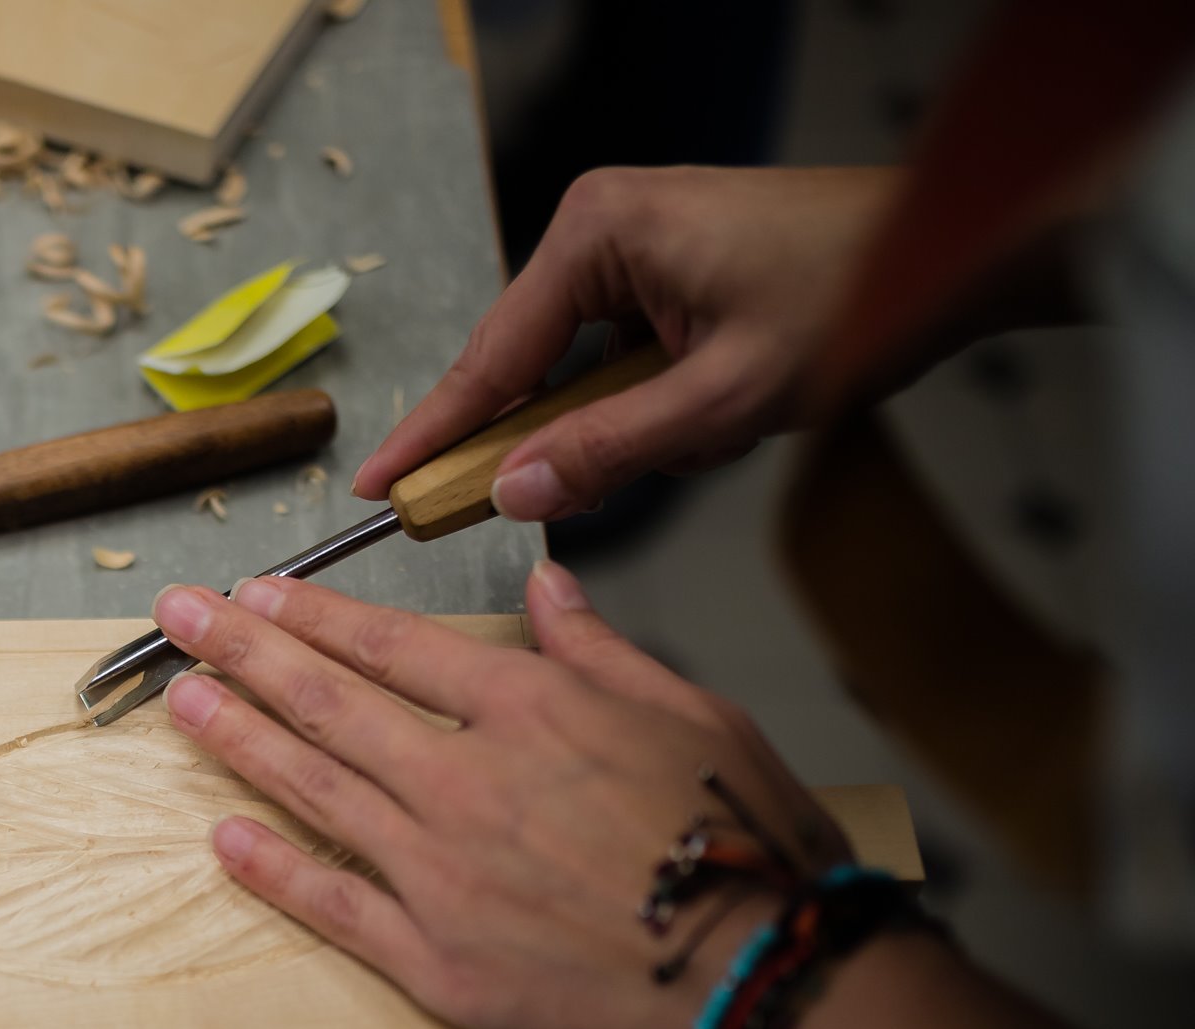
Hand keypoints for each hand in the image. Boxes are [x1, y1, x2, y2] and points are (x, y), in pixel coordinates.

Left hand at [149, 563, 850, 1028]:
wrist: (763, 980)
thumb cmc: (746, 846)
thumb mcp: (694, 714)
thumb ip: (600, 650)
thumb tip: (548, 584)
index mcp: (531, 710)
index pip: (394, 646)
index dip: (315, 615)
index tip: (259, 592)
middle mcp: (466, 779)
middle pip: (328, 701)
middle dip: (241, 650)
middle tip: (178, 618)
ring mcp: (439, 871)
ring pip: (313, 788)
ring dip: (237, 738)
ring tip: (181, 699)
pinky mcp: (433, 959)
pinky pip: (332, 904)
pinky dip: (272, 869)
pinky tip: (222, 839)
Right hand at [352, 166, 899, 523]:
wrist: (955, 251)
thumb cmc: (851, 296)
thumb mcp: (723, 397)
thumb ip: (607, 450)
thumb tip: (509, 493)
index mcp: (595, 234)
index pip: (490, 359)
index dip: (435, 435)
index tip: (378, 490)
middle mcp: (601, 231)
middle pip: (533, 370)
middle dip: (587, 433)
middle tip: (621, 469)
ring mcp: (636, 251)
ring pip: (588, 379)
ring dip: (648, 423)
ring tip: (732, 415)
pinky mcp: (668, 276)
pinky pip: (629, 367)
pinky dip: (672, 405)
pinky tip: (735, 403)